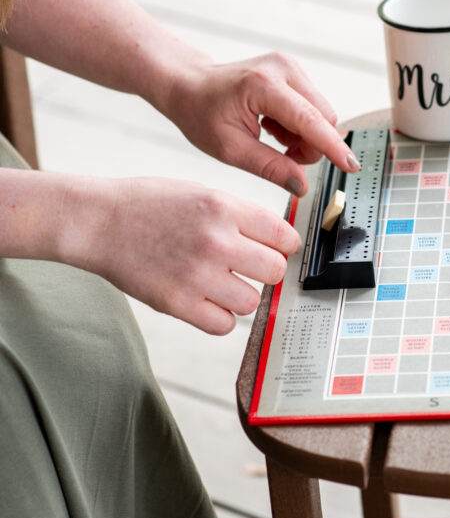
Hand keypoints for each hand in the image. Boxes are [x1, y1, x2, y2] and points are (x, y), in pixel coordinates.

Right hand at [67, 177, 300, 334]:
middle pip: (274, 271)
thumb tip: (278, 239)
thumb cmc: (147, 205)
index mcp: (224, 208)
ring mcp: (197, 275)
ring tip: (223, 283)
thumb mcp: (202, 193)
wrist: (97, 222)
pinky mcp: (177, 303)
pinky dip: (220, 317)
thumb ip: (241, 216)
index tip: (278, 249)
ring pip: (252, 302)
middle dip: (266, 270)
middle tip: (250, 268)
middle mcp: (216, 241)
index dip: (285, 245)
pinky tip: (208, 300)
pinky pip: (223, 325)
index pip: (284, 236)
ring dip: (242, 295)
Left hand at [159, 53, 359, 196]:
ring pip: (322, 115)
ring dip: (306, 136)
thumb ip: (270, 168)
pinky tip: (275, 127)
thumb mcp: (230, 149)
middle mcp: (283, 69)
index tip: (350, 166)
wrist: (189, 84)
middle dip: (312, 146)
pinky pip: (314, 108)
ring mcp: (290, 67)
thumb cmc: (201, 113)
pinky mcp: (294, 72)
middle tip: (283, 157)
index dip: (332, 147)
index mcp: (263, 86)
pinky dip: (301, 126)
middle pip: (324, 118)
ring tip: (273, 139)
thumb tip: (302, 186)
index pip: (310, 121)